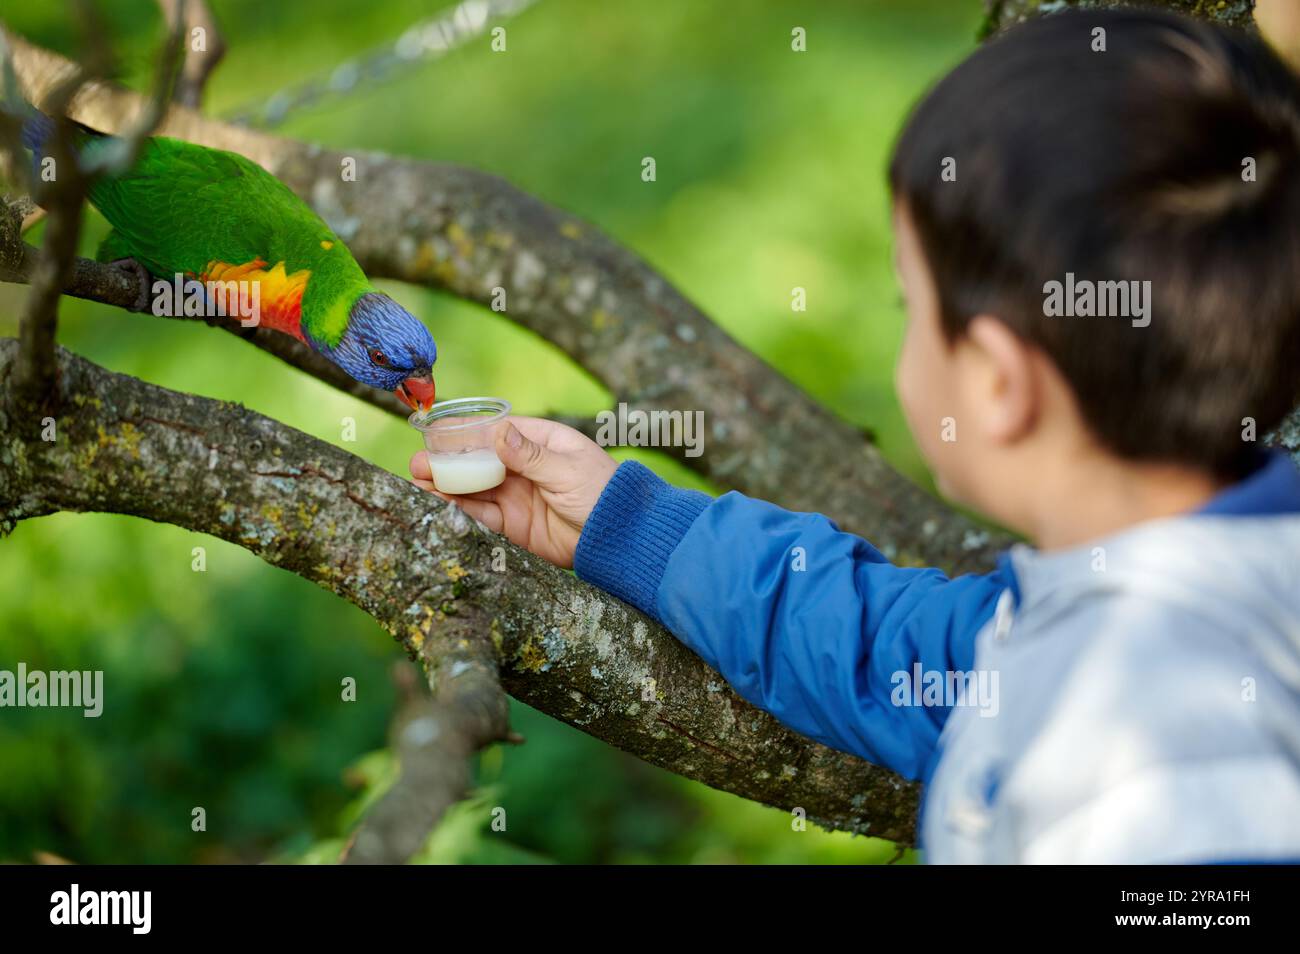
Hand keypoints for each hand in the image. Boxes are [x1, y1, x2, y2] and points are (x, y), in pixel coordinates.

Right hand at [409, 416, 617, 567]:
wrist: (620, 540)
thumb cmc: (604, 494)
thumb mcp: (568, 470)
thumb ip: (530, 456)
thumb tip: (498, 432)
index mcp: (540, 443)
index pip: (494, 432)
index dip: (463, 434)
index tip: (435, 435)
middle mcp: (523, 468)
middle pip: (477, 462)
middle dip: (447, 463)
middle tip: (416, 465)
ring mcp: (517, 497)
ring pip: (474, 490)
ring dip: (446, 488)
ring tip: (417, 486)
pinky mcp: (515, 526)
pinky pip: (482, 517)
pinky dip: (460, 513)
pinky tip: (438, 508)